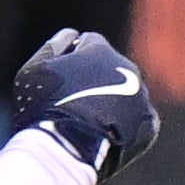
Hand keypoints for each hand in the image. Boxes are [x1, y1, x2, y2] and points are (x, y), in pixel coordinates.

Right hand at [11, 28, 160, 184]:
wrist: (67, 149)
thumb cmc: (45, 107)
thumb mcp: (36, 70)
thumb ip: (54, 47)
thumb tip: (72, 36)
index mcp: (100, 50)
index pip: (89, 44)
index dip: (73, 59)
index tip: (62, 80)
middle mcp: (127, 68)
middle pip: (111, 69)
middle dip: (96, 81)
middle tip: (74, 105)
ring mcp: (141, 96)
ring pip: (126, 94)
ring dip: (112, 103)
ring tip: (88, 125)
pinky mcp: (148, 124)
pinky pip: (138, 120)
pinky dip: (125, 126)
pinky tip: (105, 136)